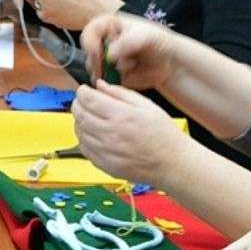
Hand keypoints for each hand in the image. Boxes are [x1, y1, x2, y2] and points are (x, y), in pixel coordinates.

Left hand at [72, 82, 188, 184]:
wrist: (172, 163)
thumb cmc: (164, 135)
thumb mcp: (148, 107)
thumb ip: (122, 94)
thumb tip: (101, 85)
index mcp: (122, 116)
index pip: (89, 99)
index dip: (83, 92)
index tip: (85, 90)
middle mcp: (110, 134)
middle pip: (79, 114)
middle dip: (78, 104)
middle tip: (85, 101)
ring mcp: (105, 151)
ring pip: (79, 131)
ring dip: (80, 121)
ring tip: (92, 118)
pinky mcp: (104, 164)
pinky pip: (84, 148)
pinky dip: (84, 138)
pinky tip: (95, 134)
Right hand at [81, 13, 177, 88]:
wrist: (168, 60)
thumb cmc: (157, 41)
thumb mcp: (145, 36)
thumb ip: (128, 42)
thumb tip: (110, 56)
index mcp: (107, 26)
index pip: (88, 33)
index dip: (89, 43)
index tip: (98, 53)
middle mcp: (103, 44)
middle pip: (88, 55)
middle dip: (99, 62)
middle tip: (111, 66)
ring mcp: (106, 62)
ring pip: (95, 71)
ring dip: (110, 72)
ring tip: (132, 66)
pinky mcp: (111, 77)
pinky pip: (106, 83)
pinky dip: (115, 82)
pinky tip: (131, 75)